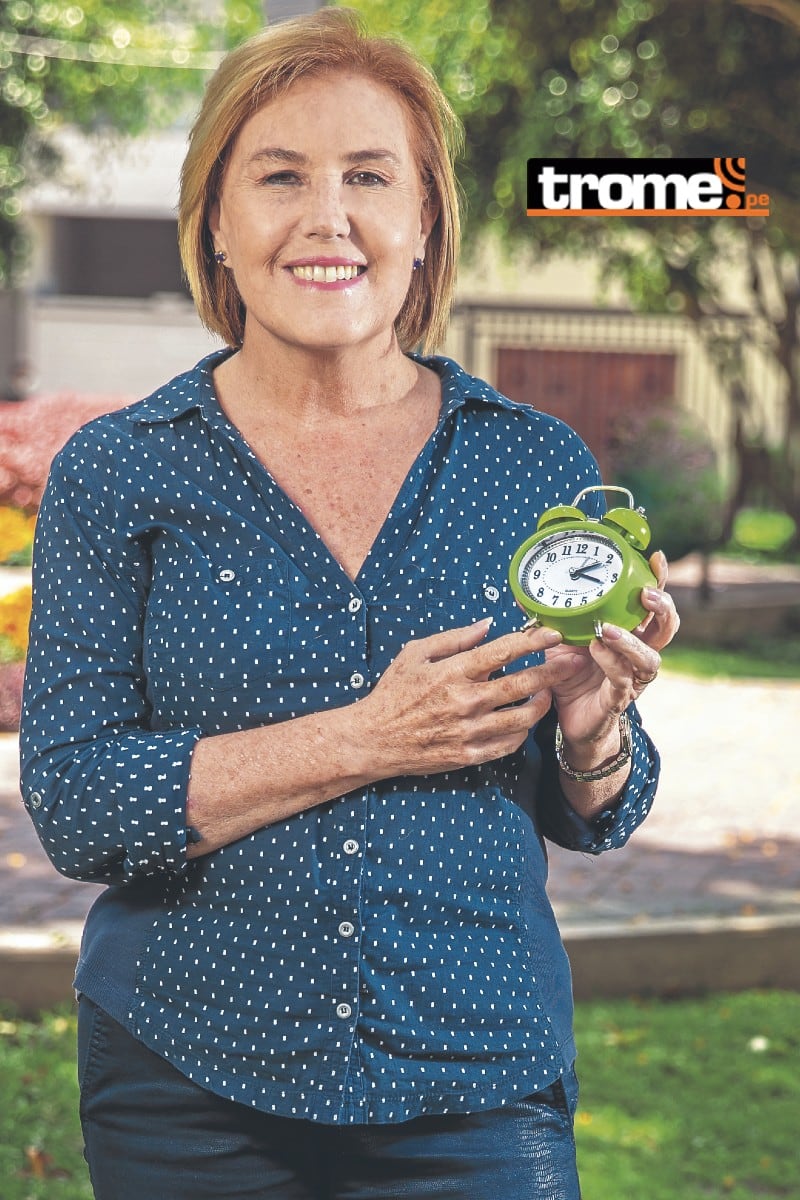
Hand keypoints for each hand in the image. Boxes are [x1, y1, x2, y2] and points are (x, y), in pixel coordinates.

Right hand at [360, 619, 576, 776]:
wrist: (373, 739)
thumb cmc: (393, 692)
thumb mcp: (415, 654)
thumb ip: (454, 638)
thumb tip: (488, 625)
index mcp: (453, 671)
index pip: (503, 651)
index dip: (533, 641)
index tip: (552, 634)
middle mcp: (466, 701)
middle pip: (522, 683)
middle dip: (553, 671)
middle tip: (574, 662)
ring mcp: (469, 731)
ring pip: (522, 717)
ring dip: (542, 703)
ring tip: (548, 693)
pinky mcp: (469, 755)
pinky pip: (508, 744)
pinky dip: (522, 731)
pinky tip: (525, 720)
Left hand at [547, 550, 679, 760]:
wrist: (568, 719)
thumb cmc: (571, 675)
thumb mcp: (559, 639)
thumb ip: (551, 617)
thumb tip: (523, 592)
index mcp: (630, 633)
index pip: (651, 604)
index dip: (659, 581)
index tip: (656, 559)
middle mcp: (638, 654)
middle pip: (666, 628)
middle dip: (662, 608)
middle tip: (645, 594)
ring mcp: (633, 678)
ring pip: (650, 658)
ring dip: (631, 641)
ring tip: (609, 629)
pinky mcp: (619, 699)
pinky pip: (622, 679)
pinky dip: (610, 662)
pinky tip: (596, 649)